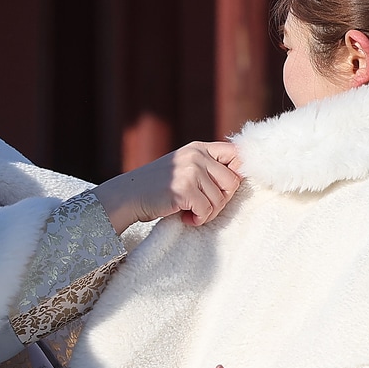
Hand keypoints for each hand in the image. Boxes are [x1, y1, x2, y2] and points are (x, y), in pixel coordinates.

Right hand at [92, 141, 242, 230]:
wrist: (129, 195)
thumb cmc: (157, 186)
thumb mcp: (183, 167)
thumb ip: (206, 167)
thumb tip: (240, 177)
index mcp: (198, 148)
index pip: (236, 154)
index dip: (238, 173)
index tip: (225, 189)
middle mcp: (196, 156)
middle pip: (232, 182)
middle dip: (222, 200)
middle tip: (204, 208)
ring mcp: (190, 171)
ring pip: (219, 200)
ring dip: (207, 213)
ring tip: (190, 213)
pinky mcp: (184, 189)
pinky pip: (206, 210)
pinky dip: (198, 220)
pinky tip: (185, 218)